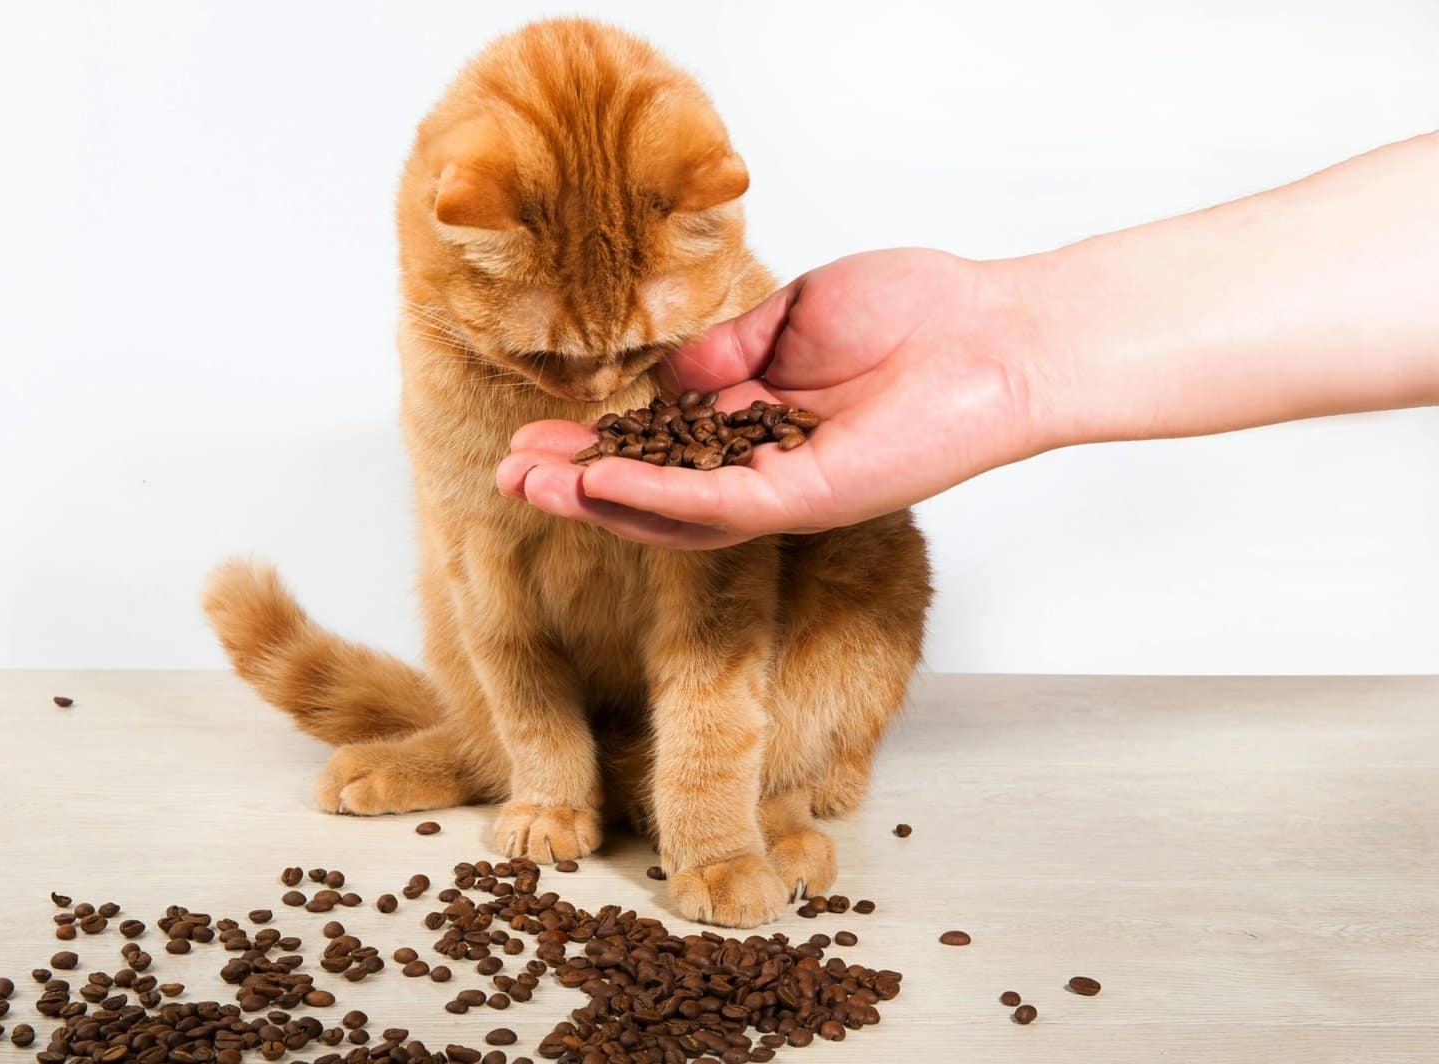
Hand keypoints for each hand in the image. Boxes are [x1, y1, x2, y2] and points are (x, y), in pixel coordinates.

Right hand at [496, 249, 1044, 547]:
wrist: (997, 332)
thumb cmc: (916, 312)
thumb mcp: (792, 316)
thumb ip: (725, 349)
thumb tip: (663, 372)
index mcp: (758, 424)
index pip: (659, 447)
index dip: (594, 446)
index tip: (534, 436)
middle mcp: (765, 468)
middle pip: (653, 493)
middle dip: (577, 485)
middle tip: (508, 474)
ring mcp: (786, 490)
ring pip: (674, 513)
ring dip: (599, 501)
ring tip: (531, 484)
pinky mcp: (811, 498)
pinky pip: (720, 506)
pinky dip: (656, 498)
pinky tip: (600, 484)